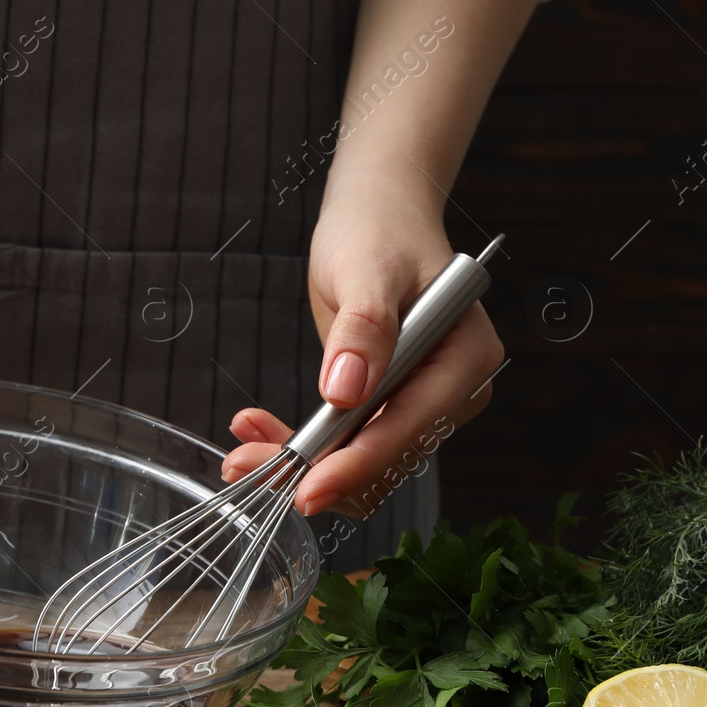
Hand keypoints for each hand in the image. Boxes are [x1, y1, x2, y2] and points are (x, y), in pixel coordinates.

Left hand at [222, 183, 503, 516]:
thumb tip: (346, 393)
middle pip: (384, 459)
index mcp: (466, 359)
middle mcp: (452, 391)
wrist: (375, 217)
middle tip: (243, 463)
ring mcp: (421, 402)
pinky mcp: (388, 407)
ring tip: (240, 449)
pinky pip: (346, 446)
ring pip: (359, 463)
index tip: (304, 489)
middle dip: (314, 471)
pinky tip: (258, 429)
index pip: (409, 430)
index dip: (354, 465)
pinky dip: (302, 447)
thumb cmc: (378, 231)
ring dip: (299, 464)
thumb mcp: (367, 269)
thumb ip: (363, 329)